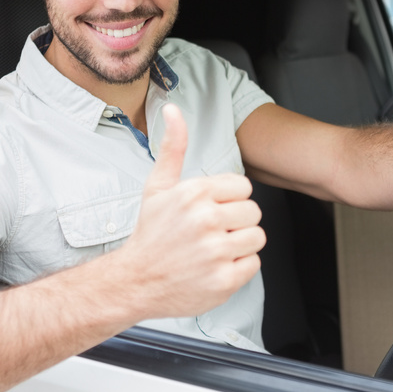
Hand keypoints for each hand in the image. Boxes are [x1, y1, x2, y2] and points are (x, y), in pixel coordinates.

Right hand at [119, 104, 265, 318]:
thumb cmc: (151, 233)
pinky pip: (253, 264)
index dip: (229, 200)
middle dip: (236, 222)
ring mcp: (216, 252)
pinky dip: (238, 268)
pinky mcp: (224, 280)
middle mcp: (206, 220)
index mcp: (195, 193)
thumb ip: (173, 148)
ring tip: (214, 249)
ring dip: (240, 245)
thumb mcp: (158, 187)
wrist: (135, 281)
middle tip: (211, 233)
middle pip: (254, 212)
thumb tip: (173, 110)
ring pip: (257, 237)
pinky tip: (214, 267)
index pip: (244, 188)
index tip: (210, 211)